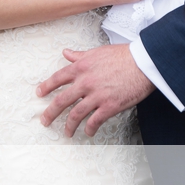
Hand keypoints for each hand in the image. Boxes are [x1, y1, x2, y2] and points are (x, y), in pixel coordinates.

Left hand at [37, 45, 156, 138]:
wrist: (145, 62)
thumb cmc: (125, 55)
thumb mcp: (98, 51)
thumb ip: (80, 55)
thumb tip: (66, 53)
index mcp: (81, 67)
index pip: (57, 79)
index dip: (46, 87)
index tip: (40, 93)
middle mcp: (85, 82)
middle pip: (61, 101)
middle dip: (50, 113)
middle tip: (45, 121)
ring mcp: (97, 96)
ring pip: (75, 115)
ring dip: (69, 126)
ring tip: (67, 132)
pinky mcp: (110, 106)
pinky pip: (95, 121)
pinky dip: (89, 129)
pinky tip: (88, 132)